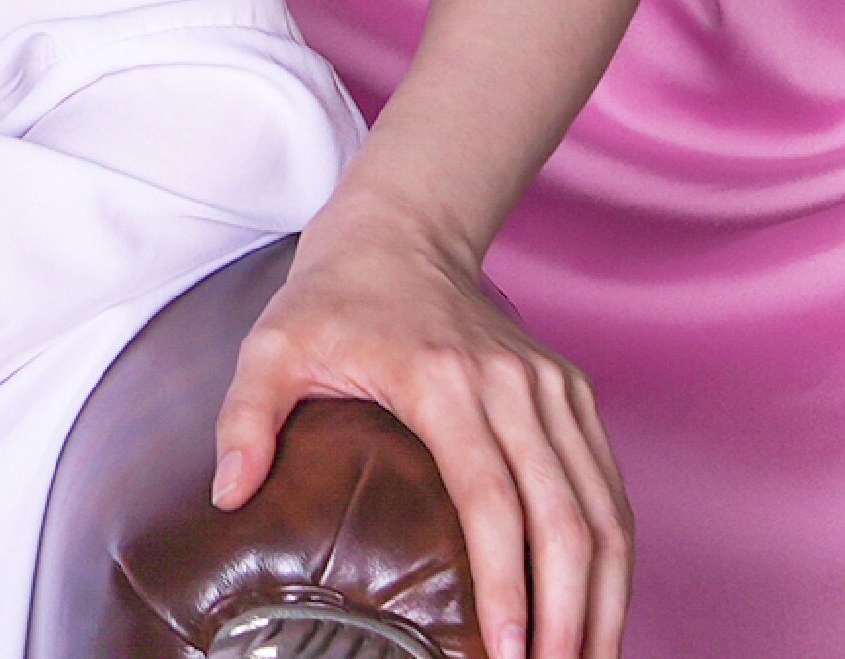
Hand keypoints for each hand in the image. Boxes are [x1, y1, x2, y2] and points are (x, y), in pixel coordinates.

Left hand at [214, 200, 626, 658]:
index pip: (491, 499)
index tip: (506, 652)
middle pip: (564, 518)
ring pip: (603, 509)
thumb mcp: (272, 345)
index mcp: (443, 380)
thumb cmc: (335, 297)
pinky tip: (603, 607)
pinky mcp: (572, 393)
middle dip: (568, 614)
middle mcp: (512, 386)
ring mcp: (551, 388)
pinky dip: (615, 554)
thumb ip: (246, 417)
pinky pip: (608, 485)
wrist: (401, 229)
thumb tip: (229, 494)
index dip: (506, 584)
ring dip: (606, 597)